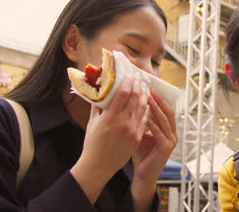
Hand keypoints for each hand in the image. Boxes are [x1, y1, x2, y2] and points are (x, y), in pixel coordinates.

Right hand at [71, 75, 148, 202]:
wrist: (98, 165)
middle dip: (138, 85)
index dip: (128, 81)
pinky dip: (145, 110)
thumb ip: (98, 106)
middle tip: (138, 77)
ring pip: (142, 108)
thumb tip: (101, 91)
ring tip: (144, 87)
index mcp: (110, 117)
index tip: (130, 74)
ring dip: (144, 95)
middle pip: (135, 98)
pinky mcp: (137, 138)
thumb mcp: (93, 122)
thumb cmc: (92, 143)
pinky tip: (146, 103)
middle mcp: (123, 122)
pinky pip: (144, 120)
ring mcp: (132, 130)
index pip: (124, 93)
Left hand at [131, 89, 177, 210]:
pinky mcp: (167, 148)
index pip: (165, 108)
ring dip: (156, 108)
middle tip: (149, 88)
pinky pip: (160, 133)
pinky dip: (153, 124)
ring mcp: (171, 140)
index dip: (158, 98)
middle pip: (168, 111)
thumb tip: (127, 101)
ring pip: (165, 120)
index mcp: (167, 128)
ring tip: (147, 98)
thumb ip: (138, 118)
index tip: (148, 86)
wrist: (143, 173)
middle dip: (159, 99)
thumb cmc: (140, 152)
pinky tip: (145, 117)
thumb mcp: (139, 131)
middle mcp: (172, 132)